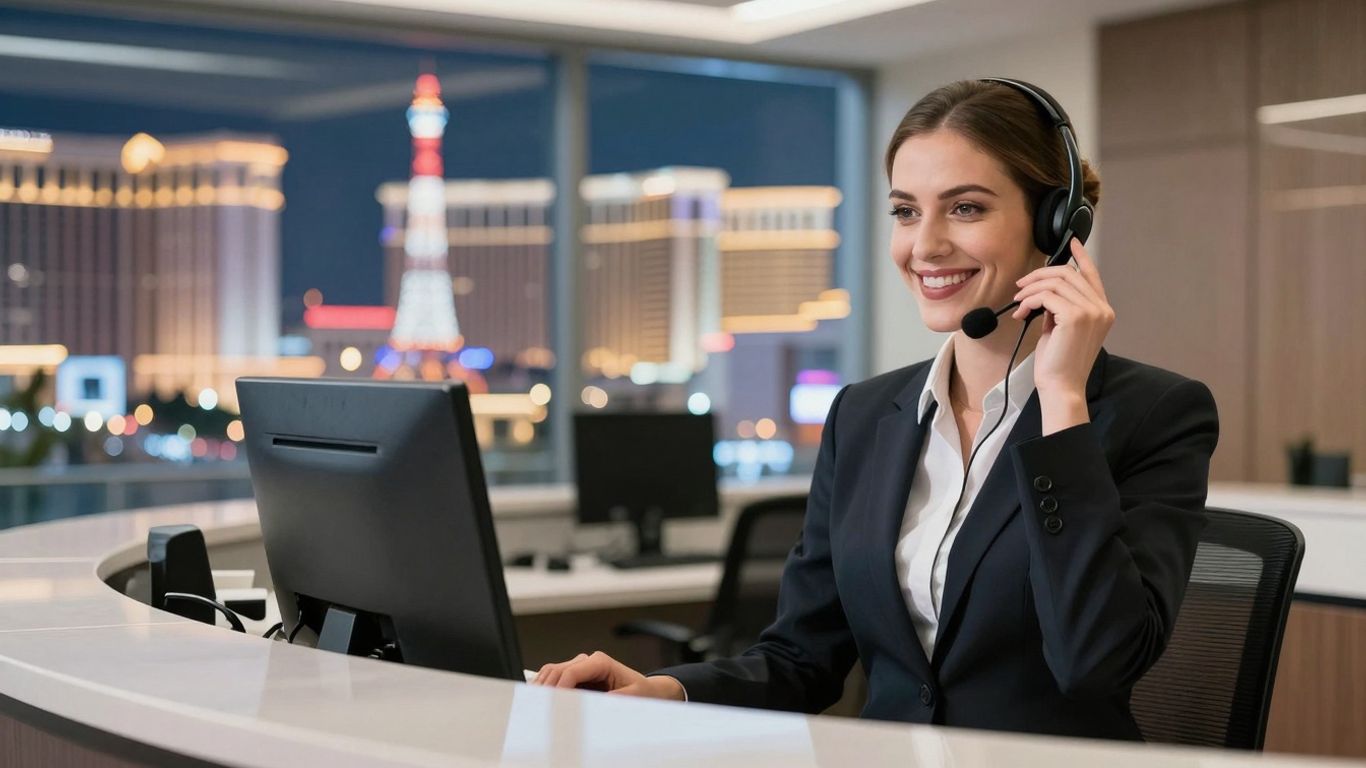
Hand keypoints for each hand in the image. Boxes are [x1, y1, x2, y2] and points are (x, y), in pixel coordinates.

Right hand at [531, 651, 685, 699]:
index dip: (560, 687)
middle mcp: (588, 661)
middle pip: (558, 670)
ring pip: (552, 672)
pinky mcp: (576, 675)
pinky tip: (542, 700)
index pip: (572, 671)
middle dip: (548, 688)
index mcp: (601, 661)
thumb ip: (612, 698)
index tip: (554, 703)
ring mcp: (580, 667)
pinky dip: (546, 687)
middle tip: (540, 707)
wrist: (646, 690)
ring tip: (538, 705)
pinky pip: (554, 677)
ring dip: (544, 686)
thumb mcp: (632, 696)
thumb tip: (593, 703)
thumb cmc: (641, 691)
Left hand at [1011, 238, 1113, 431]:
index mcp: (1103, 311)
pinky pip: (1046, 295)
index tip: (1073, 243)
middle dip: (1039, 276)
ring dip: (1030, 289)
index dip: (1082, 257)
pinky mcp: (1076, 316)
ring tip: (1019, 303)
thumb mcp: (1062, 328)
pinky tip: (1022, 312)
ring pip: (1055, 282)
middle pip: (1068, 274)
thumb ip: (1061, 307)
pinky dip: (1029, 300)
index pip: (1093, 275)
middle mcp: (1102, 308)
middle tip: (1020, 287)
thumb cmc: (1059, 362)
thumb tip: (1044, 291)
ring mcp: (1092, 311)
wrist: (1061, 387)